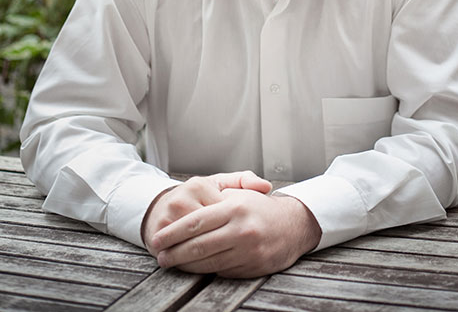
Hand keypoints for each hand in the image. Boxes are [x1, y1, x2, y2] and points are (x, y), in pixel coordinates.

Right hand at [142, 171, 271, 255]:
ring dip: (210, 258)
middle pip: (207, 231)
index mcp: (200, 185)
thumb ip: (243, 181)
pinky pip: (179, 251)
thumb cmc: (198, 196)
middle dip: (227, 245)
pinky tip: (206, 268)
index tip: (253, 236)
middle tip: (248, 255)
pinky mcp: (158, 230)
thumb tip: (266, 186)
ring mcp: (168, 216)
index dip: (237, 226)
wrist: (162, 205)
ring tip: (230, 264)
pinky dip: (191, 263)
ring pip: (193, 244)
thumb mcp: (219, 184)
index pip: (223, 211)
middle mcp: (182, 198)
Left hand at [150, 189, 321, 277]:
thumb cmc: (261, 207)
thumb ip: (215, 197)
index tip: (158, 239)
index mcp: (235, 207)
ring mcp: (248, 251)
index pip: (195, 222)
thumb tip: (186, 214)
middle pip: (198, 246)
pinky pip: (222, 271)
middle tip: (160, 256)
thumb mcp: (240, 193)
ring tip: (172, 263)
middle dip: (174, 253)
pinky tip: (195, 268)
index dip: (173, 233)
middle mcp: (241, 229)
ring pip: (208, 262)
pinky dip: (206, 271)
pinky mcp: (253, 267)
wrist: (294, 225)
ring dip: (186, 266)